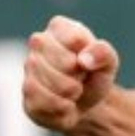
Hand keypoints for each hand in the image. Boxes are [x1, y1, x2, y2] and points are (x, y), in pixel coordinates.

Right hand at [22, 15, 120, 131]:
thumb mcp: (108, 61)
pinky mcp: (26, 95)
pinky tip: (66, 104)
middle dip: (79, 76)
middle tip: (82, 78)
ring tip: (75, 91)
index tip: (88, 60)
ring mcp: (28, 68)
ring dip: (71, 93)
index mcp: (60, 27)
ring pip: (50, 84)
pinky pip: (42, 104)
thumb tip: (83, 60)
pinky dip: (62, 108)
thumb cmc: (94, 73)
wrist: (85, 100)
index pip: (74, 40)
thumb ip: (103, 53)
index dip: (87, 56)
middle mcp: (38, 43)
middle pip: (63, 64)